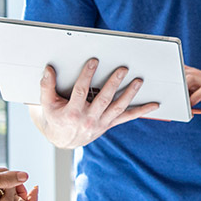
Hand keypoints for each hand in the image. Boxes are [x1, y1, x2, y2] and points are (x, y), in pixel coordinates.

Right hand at [36, 59, 158, 148]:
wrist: (62, 140)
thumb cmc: (55, 117)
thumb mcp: (46, 103)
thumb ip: (46, 86)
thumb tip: (48, 69)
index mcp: (72, 112)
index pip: (81, 91)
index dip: (87, 75)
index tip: (94, 61)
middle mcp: (89, 119)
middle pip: (104, 99)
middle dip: (114, 83)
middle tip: (122, 69)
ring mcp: (101, 123)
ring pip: (118, 108)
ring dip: (130, 94)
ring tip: (139, 81)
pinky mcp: (109, 124)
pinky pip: (127, 117)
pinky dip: (142, 111)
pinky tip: (154, 105)